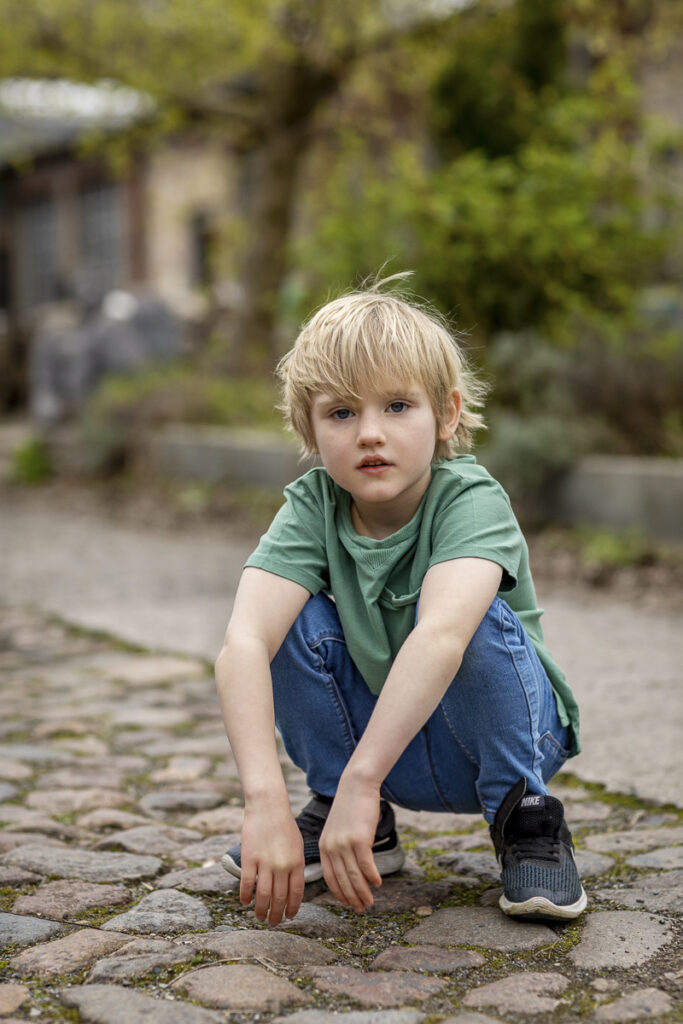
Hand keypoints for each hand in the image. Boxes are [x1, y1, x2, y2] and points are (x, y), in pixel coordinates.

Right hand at [239, 802, 304, 925]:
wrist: (268, 806)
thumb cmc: (284, 825)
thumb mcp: (297, 846)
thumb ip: (296, 867)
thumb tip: (293, 889)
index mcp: (297, 863)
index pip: (296, 894)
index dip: (292, 908)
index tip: (288, 917)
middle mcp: (282, 866)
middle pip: (279, 898)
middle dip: (276, 914)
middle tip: (273, 923)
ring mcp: (265, 863)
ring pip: (263, 895)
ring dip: (261, 910)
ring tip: (260, 917)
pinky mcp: (249, 858)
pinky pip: (247, 883)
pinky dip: (245, 896)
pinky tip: (245, 902)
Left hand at [319, 775, 381, 912]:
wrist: (356, 786)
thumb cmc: (350, 808)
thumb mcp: (337, 829)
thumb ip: (338, 848)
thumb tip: (347, 869)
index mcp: (324, 847)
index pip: (329, 878)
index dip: (339, 894)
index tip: (348, 904)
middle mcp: (332, 848)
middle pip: (342, 881)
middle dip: (352, 898)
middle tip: (362, 909)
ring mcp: (345, 844)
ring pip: (354, 876)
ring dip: (363, 892)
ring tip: (370, 902)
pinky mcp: (359, 839)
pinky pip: (366, 865)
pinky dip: (372, 877)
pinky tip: (378, 883)